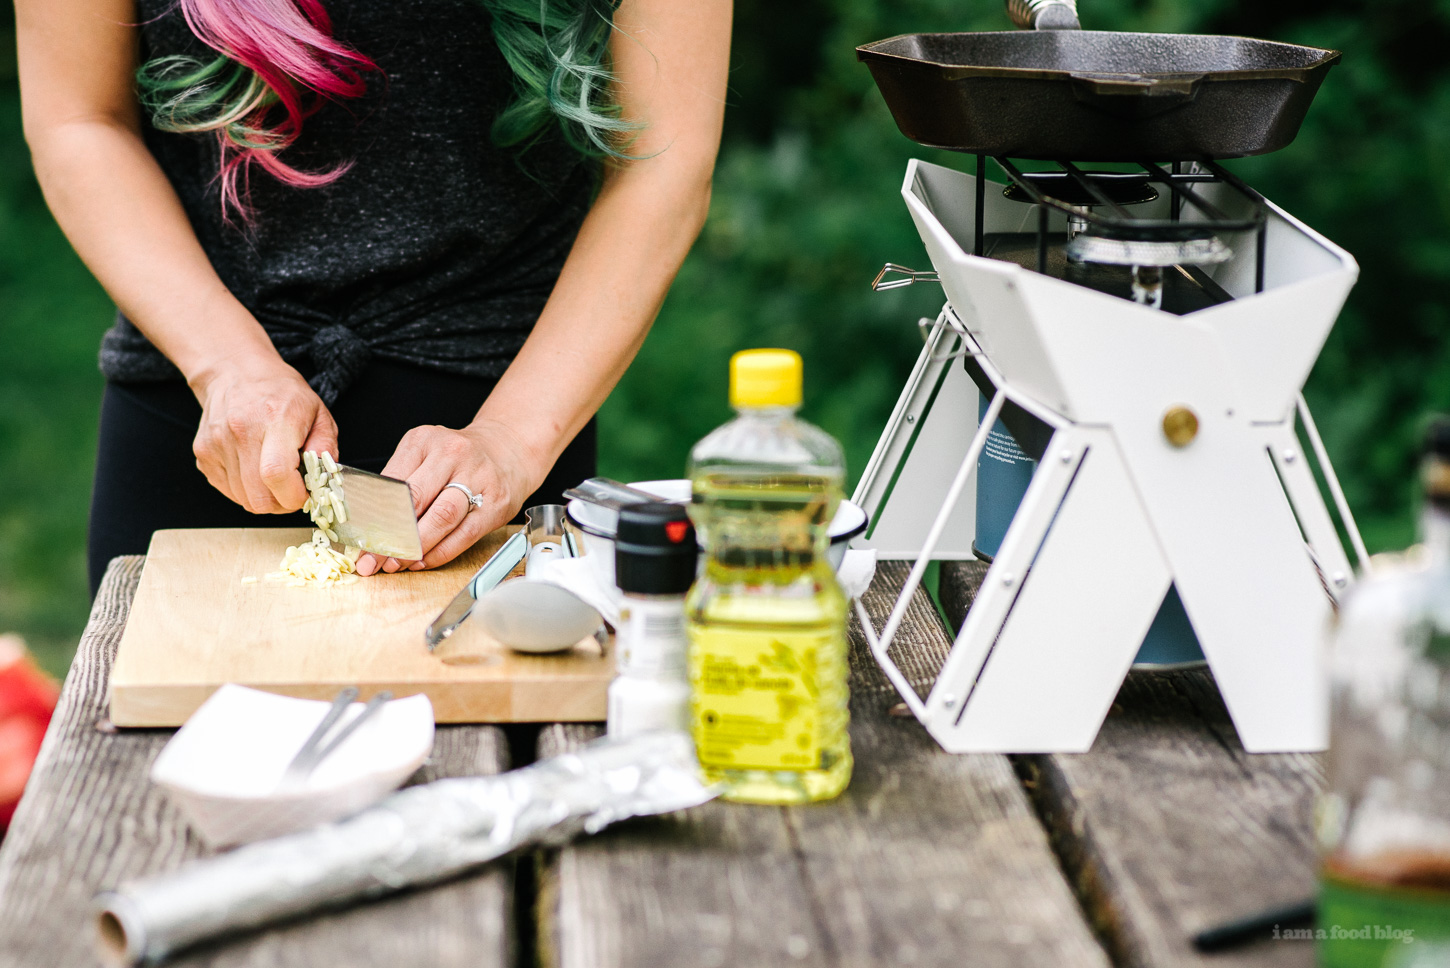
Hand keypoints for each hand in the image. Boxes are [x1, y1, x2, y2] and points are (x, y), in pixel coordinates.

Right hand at [190, 356, 337, 512]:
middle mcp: (240, 432)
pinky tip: (255, 469)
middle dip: (282, 504)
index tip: (305, 494)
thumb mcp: (318, 412)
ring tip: (274, 476)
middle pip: (258, 497)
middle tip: (292, 490)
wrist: (236, 373)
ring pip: (243, 499)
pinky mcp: (203, 454)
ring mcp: (217, 444)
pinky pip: (228, 490)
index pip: (276, 474)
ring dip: (264, 497)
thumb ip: (325, 447)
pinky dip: (245, 490)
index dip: (294, 496)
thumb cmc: (281, 393)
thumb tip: (324, 479)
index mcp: (274, 420)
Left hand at [355, 419, 537, 575]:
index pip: (393, 482)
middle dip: (391, 535)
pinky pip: (464, 534)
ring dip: (415, 547)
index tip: (361, 542)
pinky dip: (441, 552)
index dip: (374, 516)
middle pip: (416, 499)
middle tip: (372, 560)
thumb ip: (399, 482)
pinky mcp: (497, 503)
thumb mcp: (423, 455)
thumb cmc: (457, 459)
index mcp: (425, 440)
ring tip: (396, 563)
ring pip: (442, 517)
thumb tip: (369, 525)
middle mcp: (453, 454)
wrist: (507, 450)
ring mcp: (479, 478)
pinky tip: (424, 560)